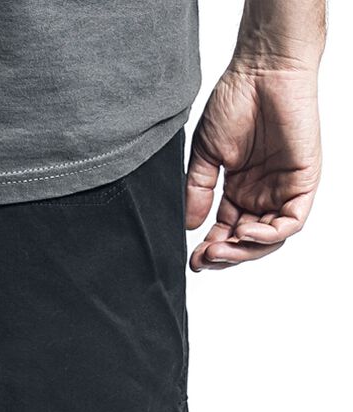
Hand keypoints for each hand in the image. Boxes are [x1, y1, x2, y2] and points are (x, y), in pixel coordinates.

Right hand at [185, 62, 320, 270]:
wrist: (263, 69)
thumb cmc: (237, 99)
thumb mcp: (207, 154)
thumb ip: (199, 191)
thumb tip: (189, 226)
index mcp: (240, 190)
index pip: (227, 232)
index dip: (212, 250)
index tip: (194, 260)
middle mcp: (262, 194)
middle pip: (248, 243)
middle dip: (227, 256)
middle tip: (204, 259)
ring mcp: (283, 189)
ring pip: (269, 239)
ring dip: (245, 250)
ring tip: (221, 249)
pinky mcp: (303, 181)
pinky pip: (291, 222)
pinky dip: (269, 235)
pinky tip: (245, 231)